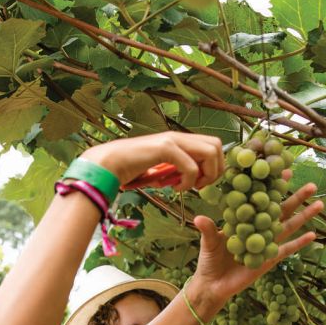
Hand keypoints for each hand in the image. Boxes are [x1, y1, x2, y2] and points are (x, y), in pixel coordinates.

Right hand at [82, 132, 223, 192]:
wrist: (108, 165)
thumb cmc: (131, 169)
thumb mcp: (160, 170)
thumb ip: (176, 170)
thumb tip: (190, 179)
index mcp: (178, 140)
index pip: (213, 146)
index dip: (213, 167)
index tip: (199, 183)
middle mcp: (178, 136)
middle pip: (217, 146)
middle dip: (215, 170)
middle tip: (199, 185)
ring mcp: (172, 140)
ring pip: (210, 152)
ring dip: (205, 174)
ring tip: (188, 186)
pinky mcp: (164, 148)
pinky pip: (191, 166)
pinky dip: (188, 182)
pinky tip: (175, 188)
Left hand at [185, 181, 323, 314]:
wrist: (214, 285)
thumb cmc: (209, 261)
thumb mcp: (208, 243)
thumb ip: (208, 230)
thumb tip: (199, 218)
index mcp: (245, 218)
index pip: (261, 198)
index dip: (272, 185)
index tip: (283, 171)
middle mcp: (259, 227)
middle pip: (281, 209)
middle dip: (296, 197)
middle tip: (312, 184)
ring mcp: (267, 242)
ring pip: (289, 226)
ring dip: (304, 215)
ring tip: (319, 203)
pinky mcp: (270, 258)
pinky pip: (288, 249)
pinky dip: (300, 243)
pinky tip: (313, 235)